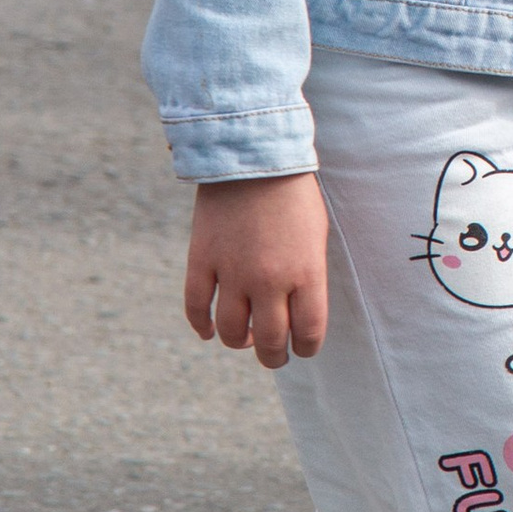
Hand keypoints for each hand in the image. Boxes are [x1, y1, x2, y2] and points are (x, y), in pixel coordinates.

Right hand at [186, 175, 328, 367]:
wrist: (252, 155)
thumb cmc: (294, 194)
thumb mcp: (316, 235)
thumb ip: (308, 277)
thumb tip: (297, 314)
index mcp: (306, 272)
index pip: (308, 332)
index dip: (305, 348)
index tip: (302, 348)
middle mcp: (269, 280)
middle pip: (269, 341)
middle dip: (274, 356)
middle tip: (274, 356)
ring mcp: (232, 271)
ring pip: (231, 331)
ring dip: (239, 343)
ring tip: (244, 341)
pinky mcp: (202, 259)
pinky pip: (196, 306)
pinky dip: (200, 325)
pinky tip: (208, 331)